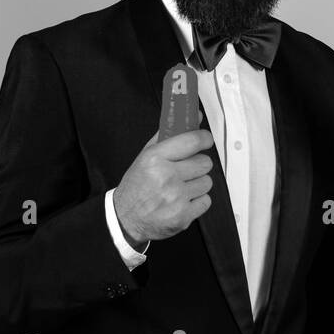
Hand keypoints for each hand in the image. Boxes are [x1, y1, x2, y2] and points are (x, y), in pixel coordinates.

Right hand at [111, 129, 214, 247]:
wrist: (126, 217)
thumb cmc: (137, 184)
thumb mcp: (146, 155)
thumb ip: (170, 133)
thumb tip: (194, 116)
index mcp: (155, 159)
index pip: (193, 141)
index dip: (204, 138)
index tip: (205, 140)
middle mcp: (166, 177)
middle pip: (204, 162)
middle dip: (198, 164)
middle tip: (187, 168)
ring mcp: (175, 198)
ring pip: (207, 182)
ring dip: (198, 183)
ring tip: (182, 186)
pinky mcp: (183, 216)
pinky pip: (206, 201)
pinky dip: (197, 201)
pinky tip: (183, 200)